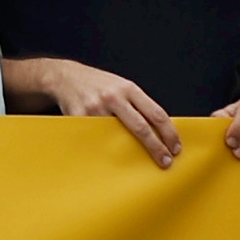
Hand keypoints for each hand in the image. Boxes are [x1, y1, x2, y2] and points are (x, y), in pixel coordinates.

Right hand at [11, 57, 180, 168]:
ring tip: (140, 162)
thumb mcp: (121, 86)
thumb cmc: (98, 84)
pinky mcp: (80, 118)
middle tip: (166, 161)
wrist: (64, 77)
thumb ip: (137, 104)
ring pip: (119, 136)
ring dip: (132, 152)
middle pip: (142, 127)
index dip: (169, 133)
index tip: (175, 148)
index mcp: (128, 88)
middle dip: (157, 147)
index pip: (156, 113)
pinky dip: (107, 149)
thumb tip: (158, 129)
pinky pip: (98, 139)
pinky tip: (112, 155)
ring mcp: (96, 108)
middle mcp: (113, 97)